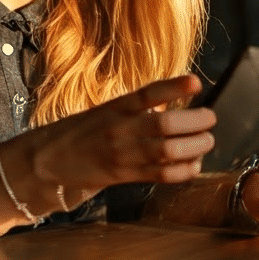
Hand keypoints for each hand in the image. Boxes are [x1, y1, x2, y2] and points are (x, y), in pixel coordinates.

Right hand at [17, 74, 216, 205]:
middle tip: (210, 119)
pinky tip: (193, 165)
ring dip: (195, 146)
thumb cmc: (81, 132)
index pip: (148, 93)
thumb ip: (136, 109)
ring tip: (207, 141)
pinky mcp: (124, 176)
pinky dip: (183, 170)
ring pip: (168, 150)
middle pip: (166, 123)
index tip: (195, 83)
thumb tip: (171, 103)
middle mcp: (120, 128)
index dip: (173, 88)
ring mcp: (123, 154)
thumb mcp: (106, 111)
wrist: (47, 160)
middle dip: (195, 122)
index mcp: (115, 107)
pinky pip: (161, 175)